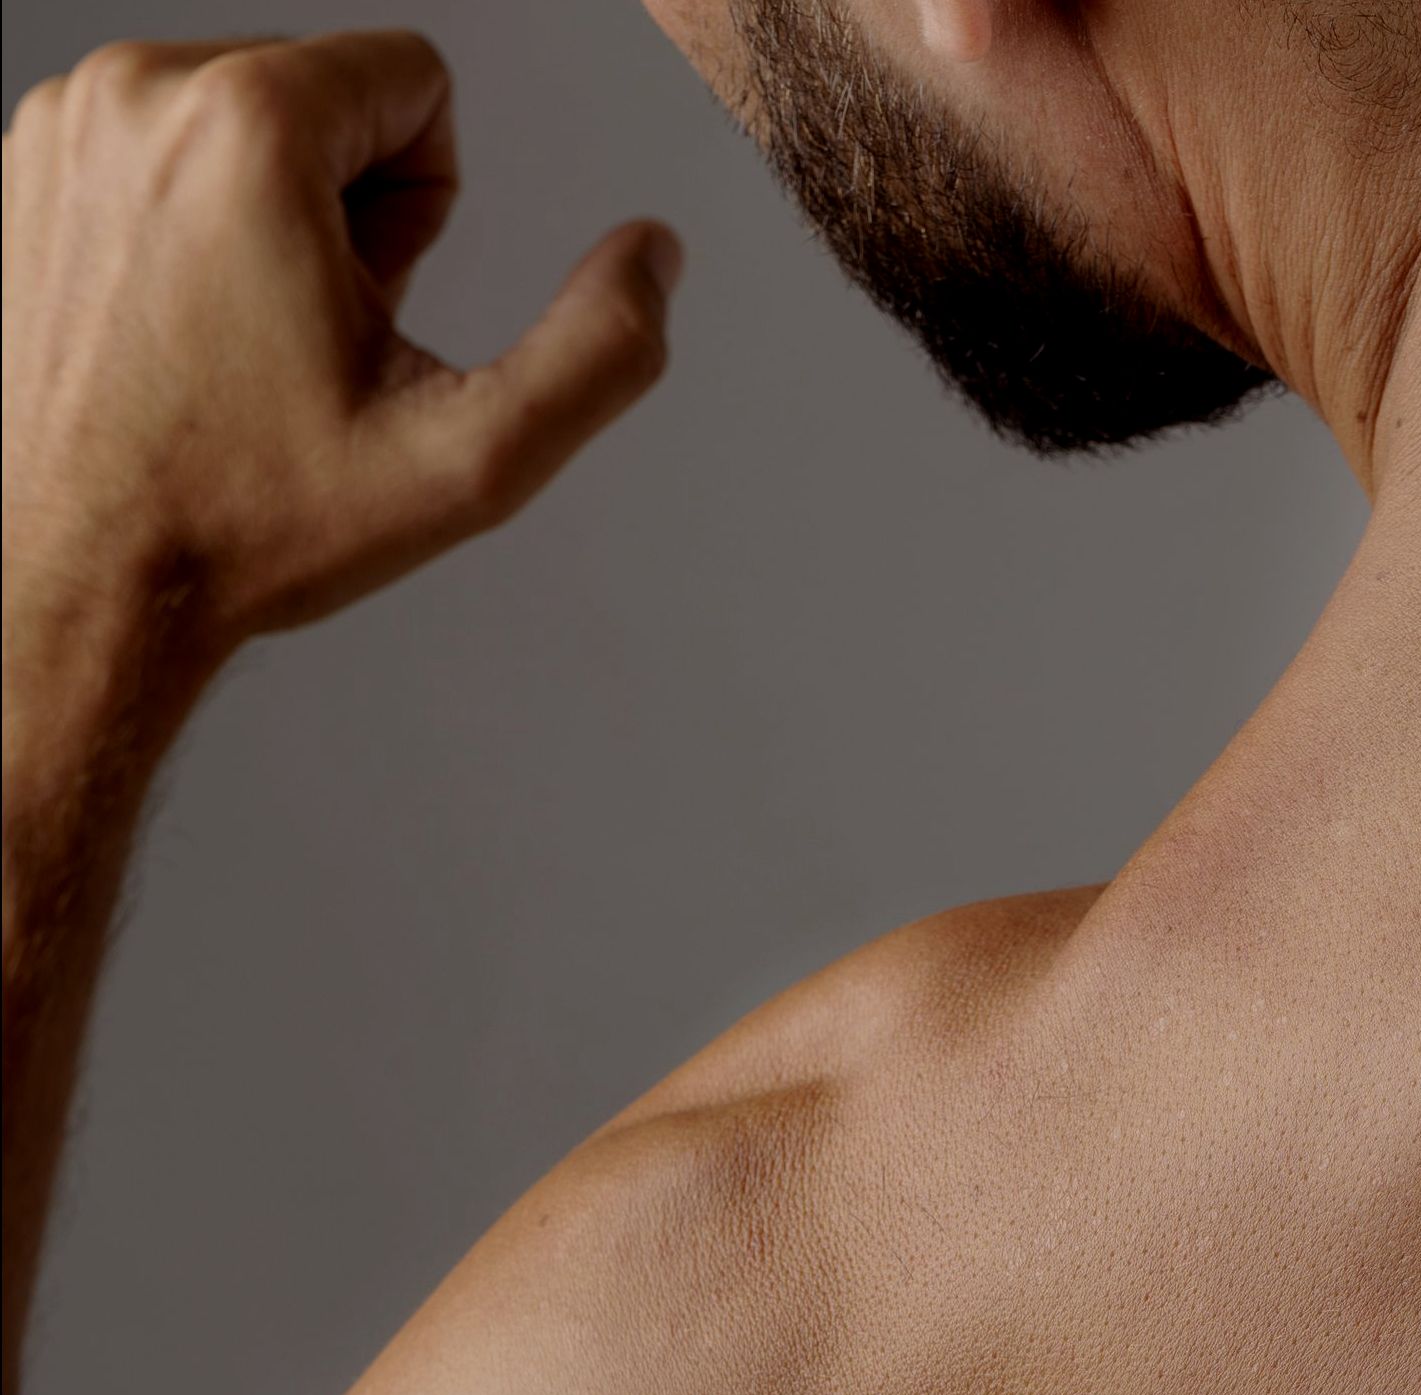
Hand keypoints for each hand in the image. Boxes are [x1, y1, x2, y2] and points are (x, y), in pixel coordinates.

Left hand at [1, 30, 681, 656]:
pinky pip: (157, 150)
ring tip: (234, 347)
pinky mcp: (23, 167)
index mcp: (251, 125)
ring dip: (263, 221)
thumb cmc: (247, 527)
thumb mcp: (466, 464)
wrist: (78, 587)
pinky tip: (174, 338)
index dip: (426, 213)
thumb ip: (599, 354)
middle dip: (341, 211)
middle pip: (324, 91)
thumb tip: (656, 257)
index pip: (417, 78)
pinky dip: (182, 229)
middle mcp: (141, 92)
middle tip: (297, 346)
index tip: (365, 315)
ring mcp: (65, 126)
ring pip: (238, 120)